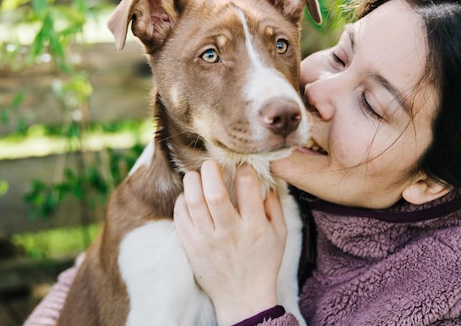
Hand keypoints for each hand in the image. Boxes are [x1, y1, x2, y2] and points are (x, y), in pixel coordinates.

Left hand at [174, 160, 287, 325]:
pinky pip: (180, 218)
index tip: (242, 165)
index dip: (244, 170)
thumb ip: (274, 205)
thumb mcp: (280, 234)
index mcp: (254, 227)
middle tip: (210, 162)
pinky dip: (182, 202)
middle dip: (210, 171)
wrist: (242, 298)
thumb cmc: (263, 263)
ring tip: (195, 174)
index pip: (248, 189)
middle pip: (214, 194)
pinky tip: (188, 196)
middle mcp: (229, 232)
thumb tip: (266, 179)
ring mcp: (207, 240)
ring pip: (193, 203)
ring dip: (192, 182)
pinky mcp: (191, 247)